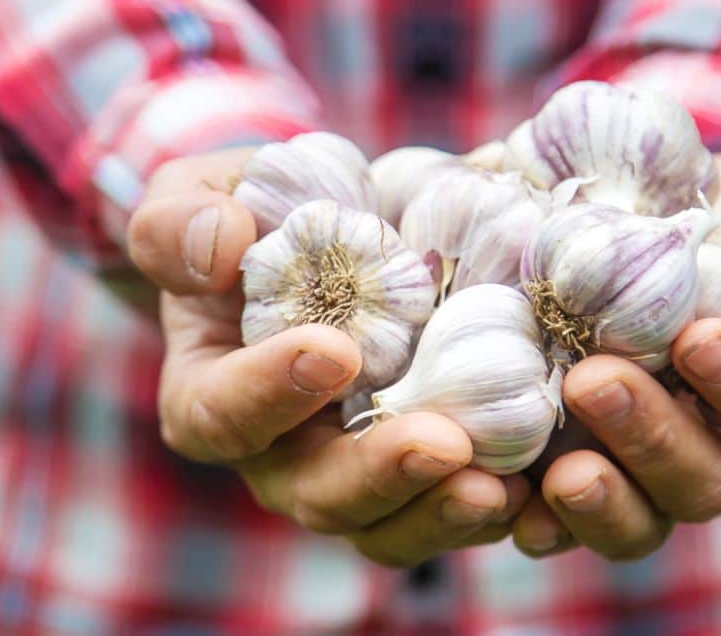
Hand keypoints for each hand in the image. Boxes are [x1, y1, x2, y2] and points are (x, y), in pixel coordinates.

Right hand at [128, 152, 529, 566]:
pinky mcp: (419, 468)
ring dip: (441, 512)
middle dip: (379, 474)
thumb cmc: (250, 215)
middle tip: (443, 445)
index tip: (333, 352)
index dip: (269, 393)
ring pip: (387, 524)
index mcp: (211, 393)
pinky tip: (539, 487)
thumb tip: (214, 247)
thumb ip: (181, 220)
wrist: (325, 233)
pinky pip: (447, 509)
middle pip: (316, 493)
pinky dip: (493, 508)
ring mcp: (352, 469)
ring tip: (501, 488)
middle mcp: (279, 452)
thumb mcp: (200, 196)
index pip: (223, 413)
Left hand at [511, 152, 720, 558]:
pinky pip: (562, 524)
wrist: (644, 228)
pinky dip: (537, 521)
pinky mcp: (578, 476)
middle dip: (652, 438)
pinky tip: (506, 504)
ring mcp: (647, 475)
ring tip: (560, 470)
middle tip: (596, 381)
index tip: (699, 338)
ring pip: (639, 519)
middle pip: (706, 482)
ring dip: (602, 501)